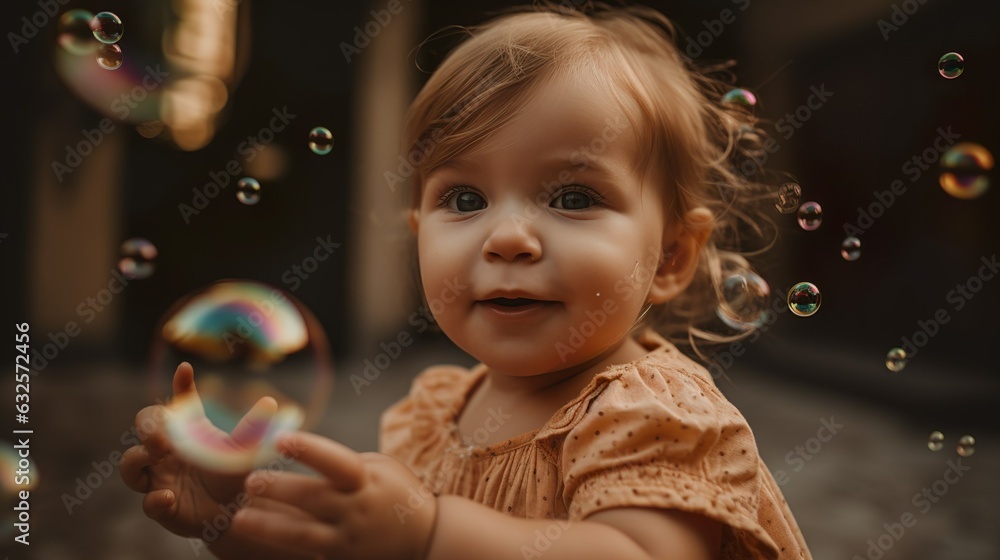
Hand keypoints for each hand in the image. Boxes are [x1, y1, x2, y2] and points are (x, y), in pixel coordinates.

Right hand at [120, 362, 277, 538]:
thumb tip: (270, 403)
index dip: (181, 385)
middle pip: (143, 427)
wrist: (235, 513)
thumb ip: (251, 430)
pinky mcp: (162, 507)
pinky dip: (154, 500)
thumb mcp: (243, 452)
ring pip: (131, 464)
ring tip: (156, 455)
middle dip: (148, 426)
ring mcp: (160, 478)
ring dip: (138, 458)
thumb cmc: (233, 476)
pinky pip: (148, 503)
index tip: (186, 369)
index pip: (180, 403)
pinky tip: (168, 497)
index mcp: (189, 432)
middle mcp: (167, 452)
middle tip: (163, 435)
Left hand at [230, 432, 437, 559]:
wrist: (425, 539)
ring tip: (239, 519)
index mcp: (366, 479)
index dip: (308, 450)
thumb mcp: (380, 468)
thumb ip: (344, 463)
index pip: (335, 462)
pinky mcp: (342, 559)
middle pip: (311, 498)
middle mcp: (356, 508)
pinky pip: (308, 554)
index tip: (280, 439)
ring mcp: (348, 538)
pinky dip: (283, 548)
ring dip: (269, 526)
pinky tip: (257, 545)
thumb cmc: (396, 493)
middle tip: (247, 481)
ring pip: (303, 534)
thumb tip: (302, 451)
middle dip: (278, 489)